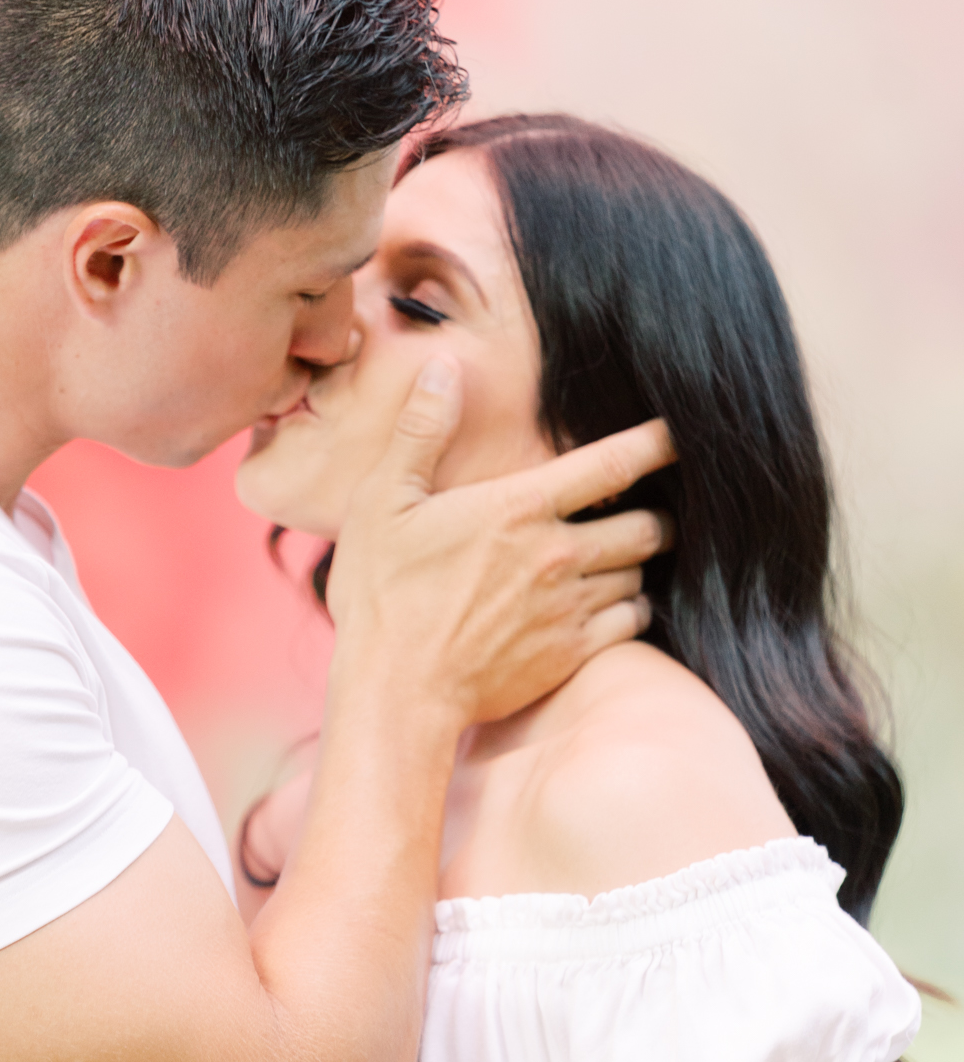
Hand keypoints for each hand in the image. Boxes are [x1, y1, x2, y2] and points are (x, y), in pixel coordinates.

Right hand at [326, 358, 674, 723]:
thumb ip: (420, 432)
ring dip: (637, 562)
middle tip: (647, 509)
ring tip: (623, 557)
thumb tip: (442, 368)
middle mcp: (557, 555)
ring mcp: (569, 608)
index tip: (678, 434)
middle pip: (646, 525)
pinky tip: (611, 605)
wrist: (396, 693)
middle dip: (656, 513)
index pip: (613, 463)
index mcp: (519, 508)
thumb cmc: (382, 596)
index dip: (657, 443)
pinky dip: (631, 609)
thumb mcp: (383, 502)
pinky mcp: (571, 655)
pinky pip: (632, 623)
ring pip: (640, 574)